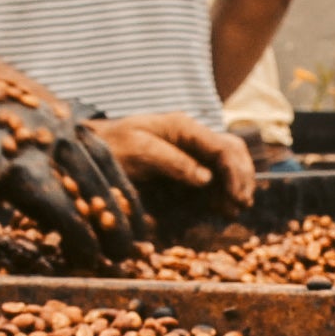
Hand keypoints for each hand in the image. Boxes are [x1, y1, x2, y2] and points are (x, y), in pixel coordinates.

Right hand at [0, 0, 150, 270]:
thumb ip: (13, 151)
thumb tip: (18, 175)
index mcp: (49, 115)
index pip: (104, 156)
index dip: (121, 190)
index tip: (133, 220)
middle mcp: (55, 126)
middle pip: (110, 177)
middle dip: (128, 216)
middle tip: (141, 249)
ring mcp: (41, 147)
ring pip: (96, 198)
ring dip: (114, 234)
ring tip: (124, 262)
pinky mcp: (19, 171)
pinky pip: (64, 213)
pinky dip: (82, 240)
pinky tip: (91, 261)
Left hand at [94, 113, 253, 202]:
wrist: (93, 148)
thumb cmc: (112, 146)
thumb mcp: (139, 151)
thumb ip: (174, 162)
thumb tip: (205, 179)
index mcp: (184, 127)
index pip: (223, 147)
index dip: (235, 173)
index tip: (237, 197)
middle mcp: (192, 136)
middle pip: (232, 152)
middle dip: (242, 177)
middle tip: (242, 204)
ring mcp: (189, 150)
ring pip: (226, 163)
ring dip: (236, 185)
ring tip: (235, 208)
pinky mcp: (184, 165)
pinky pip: (213, 175)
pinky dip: (222, 190)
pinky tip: (223, 206)